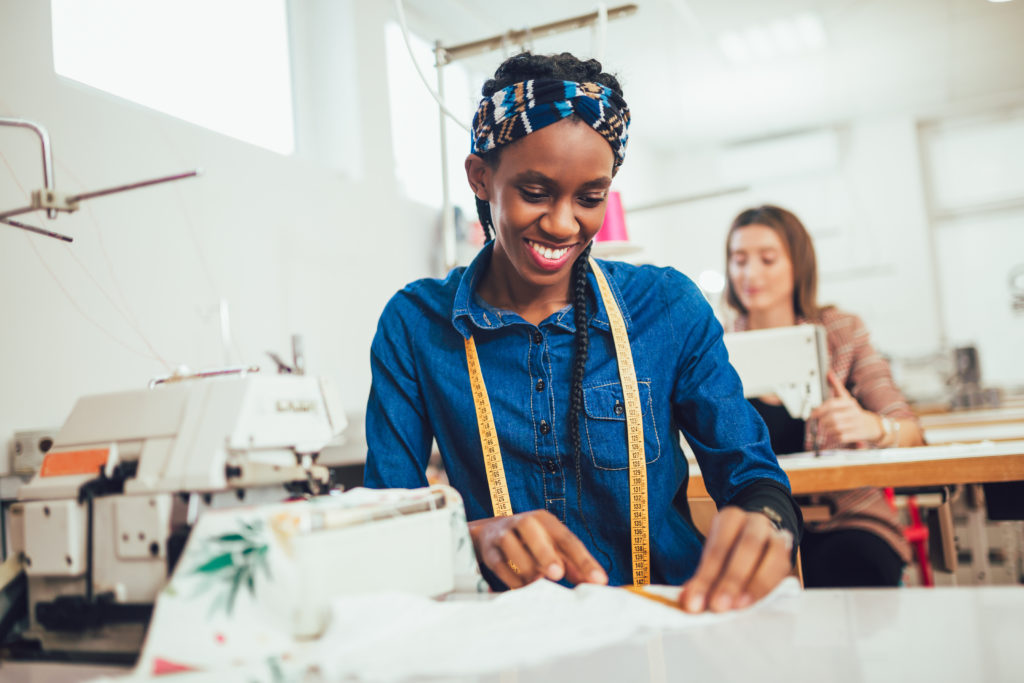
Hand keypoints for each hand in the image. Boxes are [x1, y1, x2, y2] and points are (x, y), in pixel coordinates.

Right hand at [467, 510, 608, 588]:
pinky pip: (498, 562)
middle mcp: (524, 522)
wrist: (490, 534)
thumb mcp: (553, 548)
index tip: (598, 580)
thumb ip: (573, 564)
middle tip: (558, 574)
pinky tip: (521, 587)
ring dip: (526, 565)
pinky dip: (510, 576)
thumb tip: (596, 582)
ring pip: (511, 545)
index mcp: (545, 521)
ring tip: (537, 582)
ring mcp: (504, 534)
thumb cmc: (531, 542)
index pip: (567, 539)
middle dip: (546, 553)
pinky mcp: (489, 550)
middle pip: (533, 532)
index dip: (583, 560)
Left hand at [678, 507, 793, 612]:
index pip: (718, 545)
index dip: (706, 575)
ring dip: (755, 585)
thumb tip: (688, 600)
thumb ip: (701, 579)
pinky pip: (784, 570)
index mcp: (731, 518)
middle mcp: (756, 523)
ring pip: (773, 556)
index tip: (694, 602)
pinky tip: (756, 603)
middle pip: (747, 546)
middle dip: (732, 579)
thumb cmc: (730, 552)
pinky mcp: (788, 555)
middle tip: (718, 606)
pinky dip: (769, 587)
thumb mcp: (713, 558)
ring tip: (739, 607)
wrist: (758, 540)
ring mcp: (776, 536)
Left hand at [809, 371, 882, 444]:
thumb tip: (829, 373)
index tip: (813, 414)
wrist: (872, 426)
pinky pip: (840, 437)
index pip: (832, 404)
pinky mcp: (856, 435)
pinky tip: (835, 433)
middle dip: (823, 420)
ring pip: (835, 428)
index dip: (820, 409)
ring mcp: (855, 424)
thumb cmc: (855, 411)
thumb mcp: (847, 398)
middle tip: (820, 421)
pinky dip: (834, 436)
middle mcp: (853, 413)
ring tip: (828, 427)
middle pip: (832, 417)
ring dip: (828, 429)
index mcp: (849, 403)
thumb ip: (836, 386)